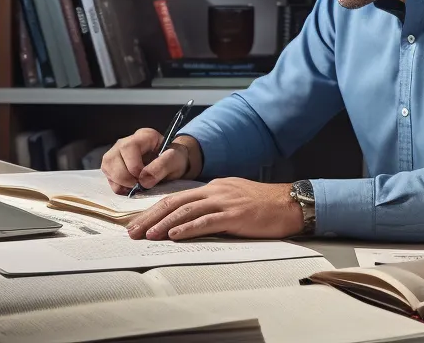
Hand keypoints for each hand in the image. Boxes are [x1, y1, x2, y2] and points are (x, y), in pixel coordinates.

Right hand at [100, 129, 193, 194]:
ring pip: (107, 167)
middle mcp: (125, 142)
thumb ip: (162, 166)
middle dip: (125, 177)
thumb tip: (143, 180)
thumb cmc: (174, 160)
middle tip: (140, 185)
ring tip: (136, 186)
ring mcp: (116, 154)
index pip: (128, 148)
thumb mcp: (175, 161)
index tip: (143, 178)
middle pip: (112, 158)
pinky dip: (118, 187)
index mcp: (143, 136)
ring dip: (120, 182)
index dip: (133, 165)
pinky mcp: (112, 166)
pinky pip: (108, 178)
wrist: (172, 166)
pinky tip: (131, 187)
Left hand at [125, 178, 302, 240]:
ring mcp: (224, 201)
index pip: (176, 197)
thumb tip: (191, 221)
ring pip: (185, 211)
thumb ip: (213, 207)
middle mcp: (214, 191)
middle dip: (150, 217)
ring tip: (147, 235)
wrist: (291, 204)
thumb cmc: (264, 206)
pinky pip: (206, 221)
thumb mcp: (233, 200)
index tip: (138, 223)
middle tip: (132, 231)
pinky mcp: (234, 215)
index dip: (154, 210)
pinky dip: (187, 228)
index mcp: (212, 187)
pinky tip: (174, 235)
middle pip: (174, 202)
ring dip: (163, 224)